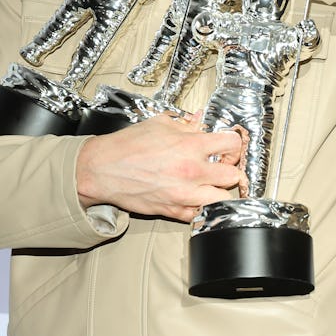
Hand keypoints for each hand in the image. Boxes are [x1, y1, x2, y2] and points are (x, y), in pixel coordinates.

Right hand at [76, 113, 245, 222]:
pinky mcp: (173, 211)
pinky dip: (202, 207)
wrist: (102, 169)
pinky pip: (200, 214)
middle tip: (222, 167)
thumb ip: (184, 124)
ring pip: (223, 199)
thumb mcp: (159, 124)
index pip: (232, 144)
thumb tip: (199, 120)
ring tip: (211, 185)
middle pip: (233, 176)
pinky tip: (196, 197)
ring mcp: (184, 195)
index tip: (228, 147)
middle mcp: (191, 172)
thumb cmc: (126, 146)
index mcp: (190, 146)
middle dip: (230, 170)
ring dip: (220, 191)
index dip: (234, 144)